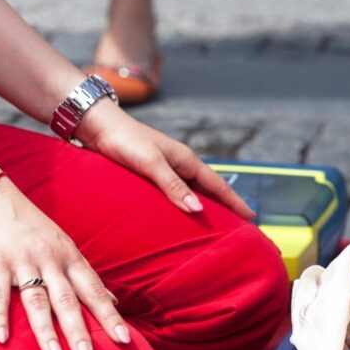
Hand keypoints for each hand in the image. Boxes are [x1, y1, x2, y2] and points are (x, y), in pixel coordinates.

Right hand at [0, 179, 128, 349]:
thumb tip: (113, 301)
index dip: (110, 316)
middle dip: (80, 329)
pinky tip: (2, 338)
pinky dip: (0, 316)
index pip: (95, 291)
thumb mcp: (66, 247)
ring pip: (38, 299)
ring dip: (46, 329)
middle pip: (69, 299)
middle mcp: (52, 260)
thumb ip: (86, 276)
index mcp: (72, 258)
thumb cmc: (33, 226)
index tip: (125, 339)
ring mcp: (24, 261)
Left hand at [74, 100, 253, 218]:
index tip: (252, 217)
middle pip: (210, 188)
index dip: (235, 202)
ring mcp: (166, 167)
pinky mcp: (151, 172)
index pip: (218, 185)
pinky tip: (182, 212)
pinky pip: (176, 190)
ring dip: (206, 204)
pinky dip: (186, 201)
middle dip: (226, 205)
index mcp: (186, 160)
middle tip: (239, 224)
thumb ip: (173, 186)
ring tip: (215, 222)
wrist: (97, 124)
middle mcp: (180, 163)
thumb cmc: (124, 141)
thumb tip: (198, 210)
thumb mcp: (151, 164)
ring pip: (193, 189)